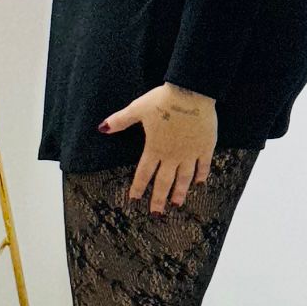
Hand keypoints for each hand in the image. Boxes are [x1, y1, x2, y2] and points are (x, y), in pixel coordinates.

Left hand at [98, 82, 217, 212]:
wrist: (191, 93)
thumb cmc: (163, 100)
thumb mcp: (138, 108)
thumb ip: (120, 121)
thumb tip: (101, 128)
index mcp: (154, 148)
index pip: (143, 173)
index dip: (138, 187)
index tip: (134, 199)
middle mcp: (171, 155)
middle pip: (164, 182)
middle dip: (158, 199)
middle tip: (156, 213)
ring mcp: (189, 153)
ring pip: (184, 178)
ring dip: (180, 192)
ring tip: (177, 204)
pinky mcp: (205, 147)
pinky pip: (203, 165)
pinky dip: (201, 175)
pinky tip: (200, 183)